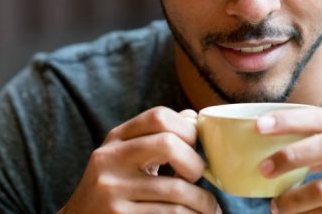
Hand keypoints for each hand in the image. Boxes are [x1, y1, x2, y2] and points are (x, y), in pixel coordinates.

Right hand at [59, 107, 220, 213]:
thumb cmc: (113, 188)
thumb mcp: (125, 156)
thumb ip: (155, 137)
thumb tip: (193, 118)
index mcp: (116, 138)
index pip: (158, 116)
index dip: (188, 129)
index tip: (196, 148)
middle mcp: (110, 159)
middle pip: (168, 144)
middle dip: (195, 163)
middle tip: (200, 178)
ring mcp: (112, 189)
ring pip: (175, 189)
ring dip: (203, 201)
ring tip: (211, 209)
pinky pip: (169, 213)